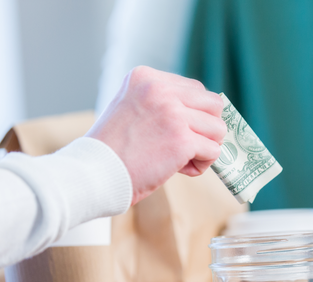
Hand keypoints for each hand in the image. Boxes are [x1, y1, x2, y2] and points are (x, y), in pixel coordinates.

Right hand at [87, 66, 226, 204]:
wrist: (95, 173)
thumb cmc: (112, 149)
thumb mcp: (130, 108)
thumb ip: (161, 103)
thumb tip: (206, 115)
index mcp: (145, 77)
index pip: (195, 89)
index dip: (193, 115)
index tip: (173, 132)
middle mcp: (160, 89)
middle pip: (213, 105)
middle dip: (206, 128)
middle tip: (186, 146)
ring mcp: (173, 113)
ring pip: (218, 128)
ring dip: (205, 147)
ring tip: (182, 159)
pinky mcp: (182, 140)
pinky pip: (213, 151)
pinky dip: (202, 164)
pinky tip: (181, 169)